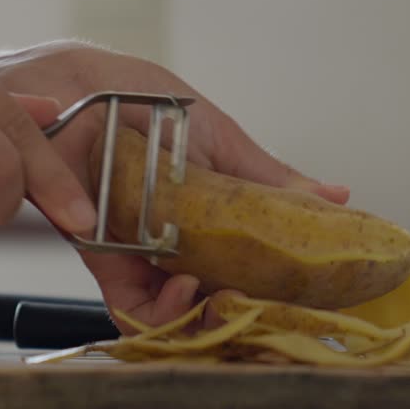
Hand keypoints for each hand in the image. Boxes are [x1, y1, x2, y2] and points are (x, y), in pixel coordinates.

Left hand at [0, 41, 349, 330]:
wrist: (70, 88)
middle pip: (222, 299)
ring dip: (209, 320)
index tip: (310, 295)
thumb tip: (339, 199)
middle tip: (267, 306)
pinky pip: (134, 308)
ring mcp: (146, 254)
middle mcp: (182, 241)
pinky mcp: (106, 259)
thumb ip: (270, 178)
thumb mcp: (221, 138)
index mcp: (215, 214)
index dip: (282, 288)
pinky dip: (162, 315)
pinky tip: (184, 292)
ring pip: (182, 315)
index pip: (255, 266)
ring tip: (227, 300)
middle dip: (249, 314)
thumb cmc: (139, 99)